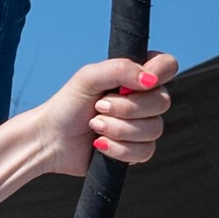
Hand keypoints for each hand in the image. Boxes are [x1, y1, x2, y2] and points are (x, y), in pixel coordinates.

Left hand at [34, 52, 177, 176]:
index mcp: (135, 76)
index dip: (159, 73)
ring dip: (119, 129)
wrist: (51, 139)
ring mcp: (142, 126)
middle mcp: (143, 99)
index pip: (168, 66)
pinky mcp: (137, 150)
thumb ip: (120, 69)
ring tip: (95, 125)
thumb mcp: (88, 77)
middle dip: (127, 108)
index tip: (134, 84)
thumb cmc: (67, 105)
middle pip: (163, 101)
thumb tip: (150, 80)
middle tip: (99, 107)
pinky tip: (100, 144)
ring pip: (154, 129)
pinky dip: (119, 148)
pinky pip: (145, 151)